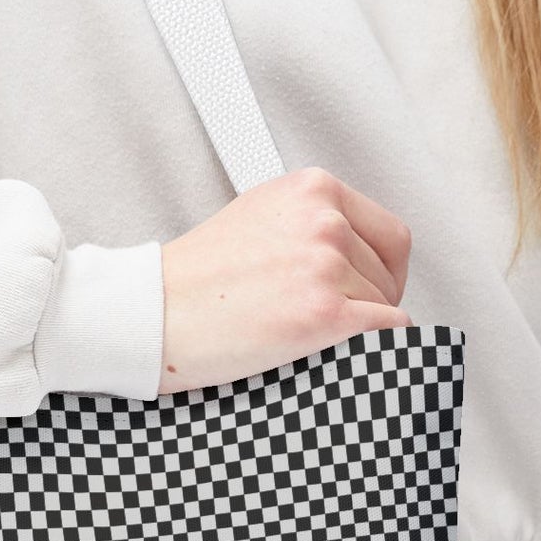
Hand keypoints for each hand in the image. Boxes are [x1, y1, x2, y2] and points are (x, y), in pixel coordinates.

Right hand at [158, 166, 412, 394]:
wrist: (150, 313)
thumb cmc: (192, 278)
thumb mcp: (259, 218)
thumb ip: (311, 225)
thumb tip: (358, 258)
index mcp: (312, 189)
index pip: (389, 233)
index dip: (382, 270)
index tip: (367, 289)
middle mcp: (324, 220)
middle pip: (388, 273)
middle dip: (368, 301)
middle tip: (331, 319)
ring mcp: (325, 267)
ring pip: (384, 307)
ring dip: (357, 328)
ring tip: (305, 333)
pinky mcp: (323, 314)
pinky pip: (385, 335)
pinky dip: (370, 348)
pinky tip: (336, 350)